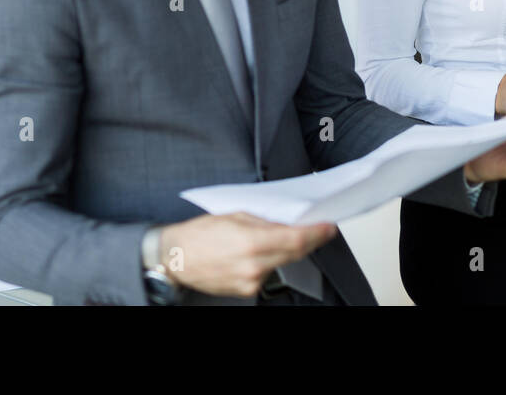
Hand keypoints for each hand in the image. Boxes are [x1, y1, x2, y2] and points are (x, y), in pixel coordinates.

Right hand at [158, 213, 337, 297]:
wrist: (176, 258)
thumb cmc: (200, 234)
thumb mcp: (235, 215)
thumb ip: (265, 221)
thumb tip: (289, 222)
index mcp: (252, 242)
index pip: (296, 240)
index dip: (317, 233)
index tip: (329, 226)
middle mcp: (254, 265)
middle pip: (295, 253)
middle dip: (310, 240)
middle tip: (320, 230)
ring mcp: (251, 281)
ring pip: (283, 263)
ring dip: (288, 250)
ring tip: (285, 236)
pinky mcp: (247, 290)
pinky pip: (268, 273)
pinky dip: (271, 261)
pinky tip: (263, 252)